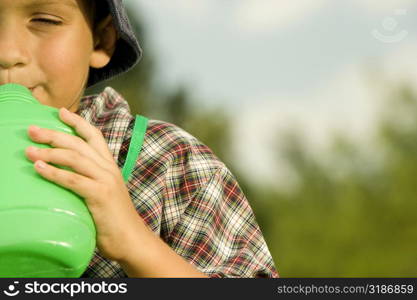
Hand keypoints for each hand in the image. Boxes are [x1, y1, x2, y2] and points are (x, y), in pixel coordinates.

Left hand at [25, 107, 141, 261]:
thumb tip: (68, 172)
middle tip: (32, 130)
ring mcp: (106, 180)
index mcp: (110, 165)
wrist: (131, 237)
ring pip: (75, 158)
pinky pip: (73, 180)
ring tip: (29, 150)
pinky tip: (39, 168)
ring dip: (49, 152)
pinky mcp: (100, 195)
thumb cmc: (114, 217)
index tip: (60, 112)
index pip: (94, 136)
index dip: (77, 122)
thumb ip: (91, 178)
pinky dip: (54, 173)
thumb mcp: (105, 191)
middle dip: (54, 134)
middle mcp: (108, 169)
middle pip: (79, 144)